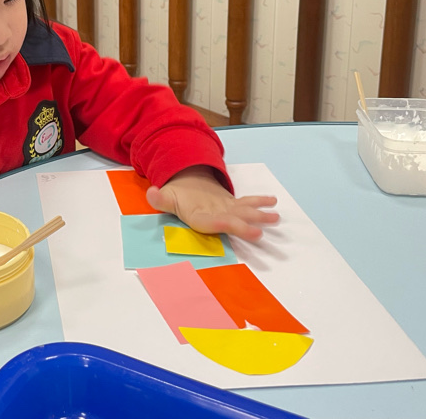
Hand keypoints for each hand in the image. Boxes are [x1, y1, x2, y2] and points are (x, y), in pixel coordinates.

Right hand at [146, 165, 277, 241]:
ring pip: (244, 214)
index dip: (223, 224)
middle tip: (258, 233)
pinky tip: (272, 201)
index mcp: (199, 219)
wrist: (186, 191)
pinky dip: (260, 202)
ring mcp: (227, 212)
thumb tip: (152, 193)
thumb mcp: (165, 197)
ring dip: (259, 216)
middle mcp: (216, 218)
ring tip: (274, 217)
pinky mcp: (233, 205)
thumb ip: (159, 199)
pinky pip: (248, 203)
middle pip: (231, 223)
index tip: (233, 226)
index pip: (212, 223)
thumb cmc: (176, 197)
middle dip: (245, 228)